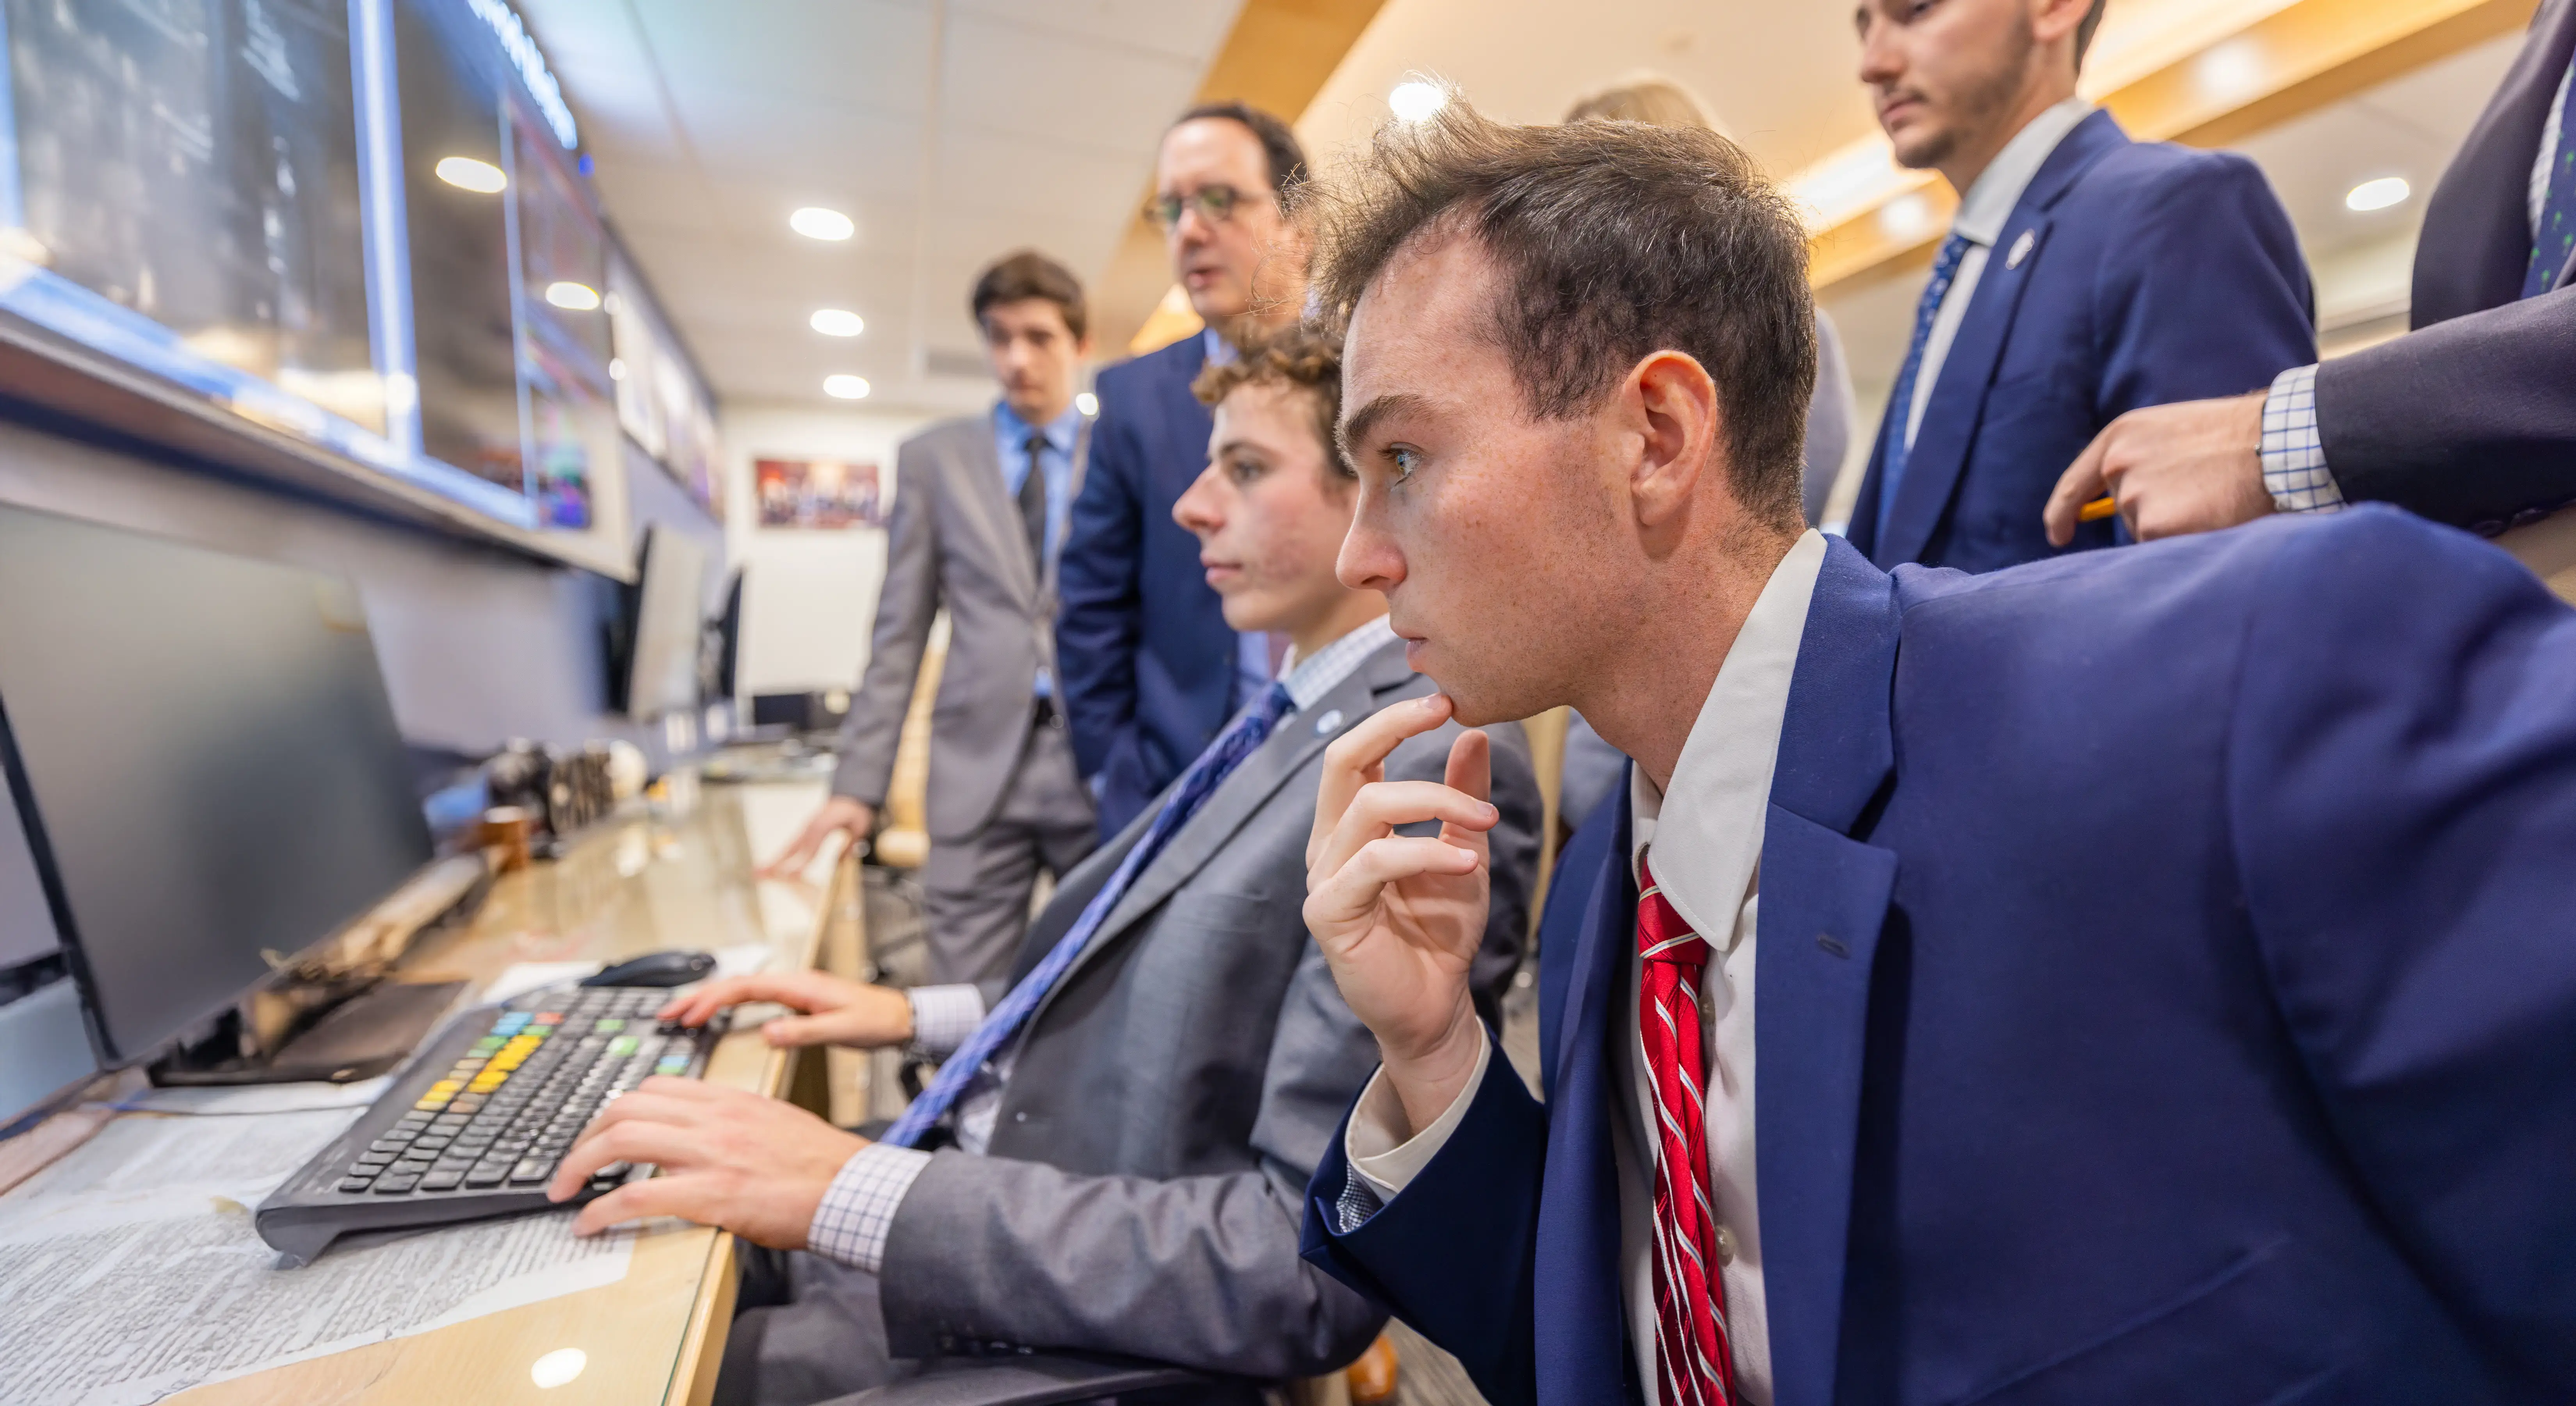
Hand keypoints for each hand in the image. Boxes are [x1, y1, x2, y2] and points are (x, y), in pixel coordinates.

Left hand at [546, 1078, 865, 1245]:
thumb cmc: (820, 1164)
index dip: (616, 1111)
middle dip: (584, 1138)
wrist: (853, 1189)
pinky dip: (601, 1211)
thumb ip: (731, 1121)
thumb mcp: (772, 1121)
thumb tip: (696, 1135)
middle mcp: (713, 1118)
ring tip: (564, 1192)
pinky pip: (638, 1196)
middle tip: (570, 1166)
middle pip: (625, 1108)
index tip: (602, 1135)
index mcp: (728, 1099)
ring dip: (578, 1166)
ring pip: (621, 1140)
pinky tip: (588, 1225)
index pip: (654, 1088)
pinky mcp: (713, 1194)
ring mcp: (711, 1153)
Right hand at [657, 970, 913, 1049]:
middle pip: (735, 985)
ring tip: (681, 1015)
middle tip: (667, 1014)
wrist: (902, 1017)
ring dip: (711, 1001)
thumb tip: (766, 1033)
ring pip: (741, 991)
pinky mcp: (796, 1002)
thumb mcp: (841, 1029)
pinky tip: (718, 1018)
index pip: (744, 988)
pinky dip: (730, 1007)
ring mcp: (793, 991)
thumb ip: (803, 1032)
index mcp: (798, 986)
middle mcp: (792, 984)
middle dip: (698, 996)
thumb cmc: (877, 1020)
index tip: (688, 1015)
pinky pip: (753, 1000)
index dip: (712, 1000)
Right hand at [762, 796, 873, 878]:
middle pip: (791, 849)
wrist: (851, 795)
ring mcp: (806, 829)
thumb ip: (852, 842)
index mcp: (822, 825)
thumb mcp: (860, 825)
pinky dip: (781, 856)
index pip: (809, 849)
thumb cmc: (855, 810)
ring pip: (788, 848)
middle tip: (758, 873)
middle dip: (776, 863)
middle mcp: (810, 827)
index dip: (800, 864)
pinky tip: (773, 866)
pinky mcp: (805, 831)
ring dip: (773, 861)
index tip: (790, 877)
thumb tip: (844, 858)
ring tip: (758, 872)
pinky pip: (792, 846)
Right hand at [1303, 694, 1497, 1135]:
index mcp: (1349, 826)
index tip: (1444, 700)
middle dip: (1391, 727)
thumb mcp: (1461, 850)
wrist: (1434, 1006)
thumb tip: (1472, 735)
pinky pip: (1375, 863)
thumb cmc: (1440, 932)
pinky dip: (1425, 853)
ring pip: (1367, 808)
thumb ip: (1461, 798)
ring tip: (1485, 819)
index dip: (1392, 720)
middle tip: (1444, 708)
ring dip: (1434, 802)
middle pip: (1340, 762)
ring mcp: (1324, 878)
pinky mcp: (1329, 913)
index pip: (1356, 754)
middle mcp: (1327, 845)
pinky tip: (1466, 863)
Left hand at [2044, 392, 2271, 546]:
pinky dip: (2185, 541)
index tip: (2059, 534)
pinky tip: (2212, 516)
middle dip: (2158, 510)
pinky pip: (2162, 549)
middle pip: (2126, 511)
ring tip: (2211, 497)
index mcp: (2120, 437)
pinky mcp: (2155, 526)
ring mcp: (2134, 496)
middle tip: (2202, 488)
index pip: (2077, 484)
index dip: (2062, 512)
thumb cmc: (2237, 436)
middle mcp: (2117, 465)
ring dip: (2174, 526)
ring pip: (2146, 531)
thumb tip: (2129, 500)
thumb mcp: (2173, 434)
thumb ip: (2143, 461)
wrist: (2274, 442)